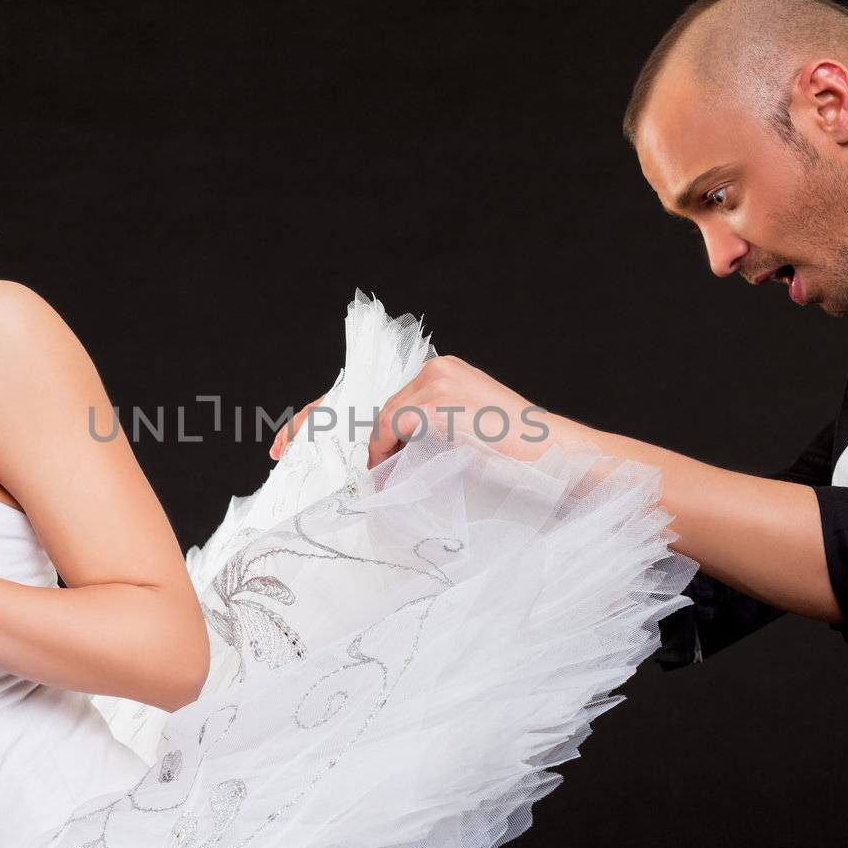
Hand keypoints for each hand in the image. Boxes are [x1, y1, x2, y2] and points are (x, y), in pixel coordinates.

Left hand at [271, 355, 554, 468]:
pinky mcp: (437, 394)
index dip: (325, 415)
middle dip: (316, 422)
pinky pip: (390, 423)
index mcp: (441, 379)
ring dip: (366, 451)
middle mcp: (436, 369)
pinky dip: (382, 449)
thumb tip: (370, 474)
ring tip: (366, 478)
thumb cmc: (518, 469)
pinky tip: (386, 469)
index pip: (372, 395)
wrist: (564, 462)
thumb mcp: (455, 454)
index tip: (291, 440)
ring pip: (377, 416)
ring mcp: (437, 378)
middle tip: (283, 449)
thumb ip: (417, 449)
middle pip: (360, 397)